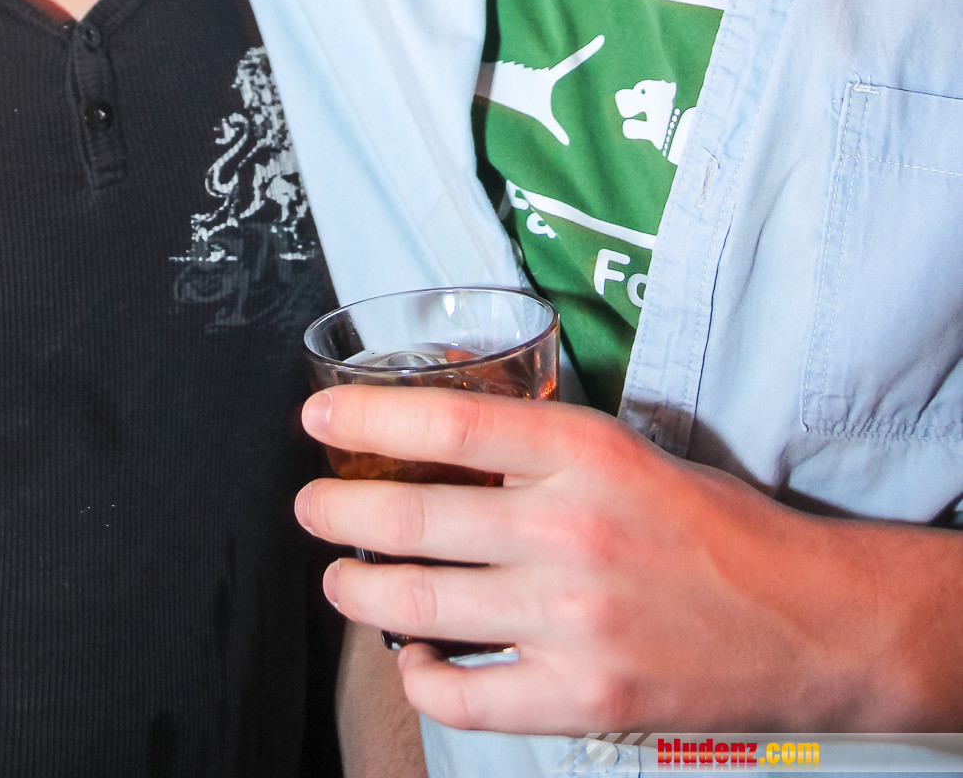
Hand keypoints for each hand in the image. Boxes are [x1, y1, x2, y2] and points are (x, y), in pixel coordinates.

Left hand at [296, 385, 962, 735]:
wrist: (802, 620)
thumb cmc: (709, 524)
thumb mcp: (625, 451)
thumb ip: (537, 447)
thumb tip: (437, 436)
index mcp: (585, 453)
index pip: (450, 424)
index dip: (369, 419)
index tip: (316, 422)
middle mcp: (570, 531)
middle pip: (415, 516)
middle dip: (340, 511)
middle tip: (312, 507)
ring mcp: (572, 621)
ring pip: (424, 604)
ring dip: (361, 589)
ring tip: (342, 578)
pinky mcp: (581, 696)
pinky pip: (466, 695)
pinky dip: (423, 675)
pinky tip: (414, 655)